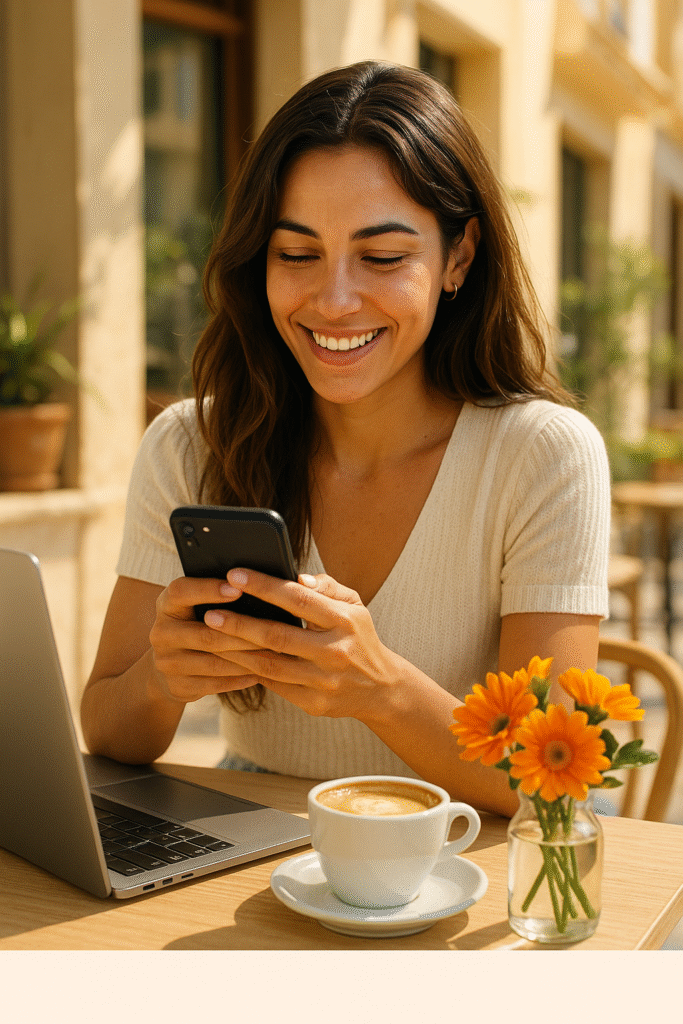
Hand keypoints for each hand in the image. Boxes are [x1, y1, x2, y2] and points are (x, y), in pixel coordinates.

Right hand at [148, 574, 265, 703]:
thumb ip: (220, 594)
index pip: (181, 591)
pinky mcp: (177, 687)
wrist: (171, 667)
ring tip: (275, 653)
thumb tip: (263, 583)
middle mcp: (161, 633)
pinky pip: (215, 684)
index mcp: (166, 605)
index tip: (238, 589)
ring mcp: (166, 663)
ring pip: (214, 662)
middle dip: (244, 633)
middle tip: (276, 630)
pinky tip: (262, 672)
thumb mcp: (196, 606)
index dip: (208, 589)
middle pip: (206, 633)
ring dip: (248, 659)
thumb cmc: (197, 624)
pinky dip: (241, 678)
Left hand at [201, 568, 405, 721]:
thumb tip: (297, 578)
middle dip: (240, 623)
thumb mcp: (354, 605)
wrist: (380, 688)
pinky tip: (229, 659)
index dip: (263, 586)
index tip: (234, 575)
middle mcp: (335, 651)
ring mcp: (325, 681)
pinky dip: (250, 672)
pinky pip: (274, 686)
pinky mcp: (314, 703)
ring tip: (210, 637)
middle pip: (277, 636)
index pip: (298, 598)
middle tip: (210, 613)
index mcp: (345, 620)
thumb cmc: (358, 637)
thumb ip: (327, 586)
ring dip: (236, 651)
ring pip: (270, 665)